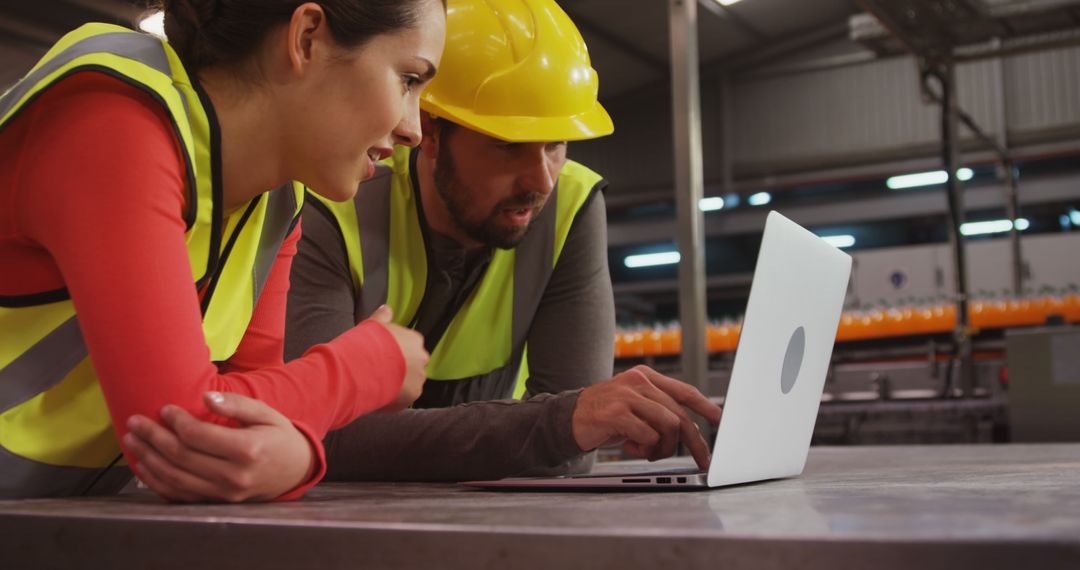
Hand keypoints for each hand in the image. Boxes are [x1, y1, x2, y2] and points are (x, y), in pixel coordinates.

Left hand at [123, 392, 315, 502]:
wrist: (296, 470)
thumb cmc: (279, 437)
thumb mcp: (266, 413)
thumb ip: (237, 404)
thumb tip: (206, 396)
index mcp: (247, 449)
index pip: (199, 436)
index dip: (176, 421)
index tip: (164, 409)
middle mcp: (234, 476)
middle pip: (181, 457)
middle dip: (153, 437)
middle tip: (135, 421)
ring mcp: (224, 493)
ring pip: (175, 478)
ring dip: (149, 458)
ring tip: (131, 440)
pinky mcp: (217, 502)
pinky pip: (179, 495)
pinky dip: (157, 481)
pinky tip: (143, 466)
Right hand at [368, 304, 427, 411]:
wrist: (362, 367)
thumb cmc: (366, 344)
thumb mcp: (373, 324)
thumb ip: (383, 316)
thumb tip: (386, 308)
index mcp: (414, 340)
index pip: (412, 346)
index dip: (398, 352)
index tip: (385, 355)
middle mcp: (421, 358)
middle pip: (414, 365)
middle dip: (402, 368)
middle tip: (383, 371)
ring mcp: (419, 378)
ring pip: (411, 382)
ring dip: (400, 384)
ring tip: (380, 385)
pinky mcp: (413, 396)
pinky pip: (405, 398)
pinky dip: (395, 398)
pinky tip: (380, 395)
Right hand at [571, 365, 721, 469]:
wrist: (568, 418)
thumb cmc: (605, 415)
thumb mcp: (633, 404)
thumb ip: (657, 409)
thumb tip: (688, 429)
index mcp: (645, 377)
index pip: (684, 390)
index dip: (705, 406)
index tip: (718, 420)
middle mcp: (638, 382)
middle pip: (679, 415)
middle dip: (693, 443)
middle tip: (701, 460)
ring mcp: (627, 396)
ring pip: (668, 426)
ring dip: (663, 448)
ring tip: (648, 451)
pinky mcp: (617, 414)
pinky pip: (648, 437)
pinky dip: (644, 450)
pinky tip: (630, 448)